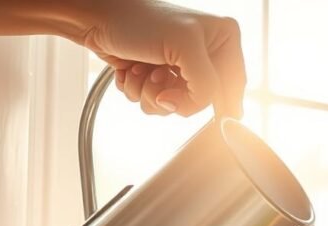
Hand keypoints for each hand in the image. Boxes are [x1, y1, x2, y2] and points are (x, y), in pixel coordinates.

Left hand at [79, 0, 245, 117]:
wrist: (95, 14)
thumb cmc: (137, 19)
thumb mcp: (184, 47)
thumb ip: (205, 84)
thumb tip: (196, 109)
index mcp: (224, 39)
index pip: (231, 87)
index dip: (212, 102)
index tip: (188, 106)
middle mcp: (205, 52)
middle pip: (202, 100)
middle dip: (173, 95)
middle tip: (157, 77)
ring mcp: (181, 65)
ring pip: (176, 104)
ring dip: (151, 94)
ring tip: (140, 70)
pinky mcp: (158, 74)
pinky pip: (155, 101)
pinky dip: (139, 91)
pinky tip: (132, 70)